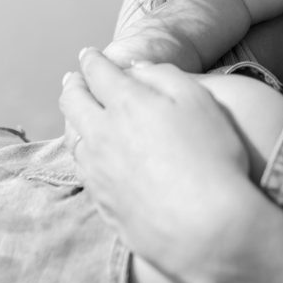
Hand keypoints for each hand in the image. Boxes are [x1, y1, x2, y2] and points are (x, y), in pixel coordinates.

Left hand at [59, 51, 257, 280]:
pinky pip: (82, 170)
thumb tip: (136, 69)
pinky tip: (88, 155)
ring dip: (71, 120)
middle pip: (74, 103)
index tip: (88, 54)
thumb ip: (165, 76)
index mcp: (126, 104)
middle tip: (72, 78)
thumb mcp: (198, 101)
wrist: (206, 227)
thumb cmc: (211, 157)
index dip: (92, 60)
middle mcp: (102, 134)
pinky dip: (80, 153)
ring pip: (73, 138)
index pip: (98, 73)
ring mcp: (98, 171)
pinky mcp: (102, 202)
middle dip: (72, 85)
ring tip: (75, 114)